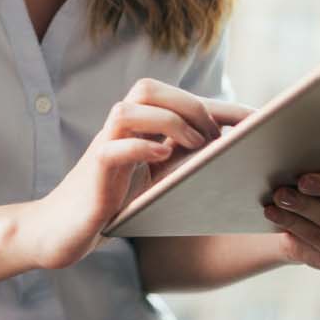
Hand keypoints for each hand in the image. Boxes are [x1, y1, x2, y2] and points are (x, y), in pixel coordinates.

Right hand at [17, 79, 252, 270]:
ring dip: (167, 122)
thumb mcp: (155, 182)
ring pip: (128, 109)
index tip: (258, 120)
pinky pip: (114, 148)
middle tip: (214, 139)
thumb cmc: (113, 206)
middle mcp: (119, 131)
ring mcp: (103, 148)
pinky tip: (163, 159)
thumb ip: (182, 164)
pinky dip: (142, 148)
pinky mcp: (93, 173)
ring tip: (193, 146)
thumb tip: (234, 159)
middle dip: (189, 106)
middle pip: (148, 88)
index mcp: (137, 129)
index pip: (178, 99)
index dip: (220, 106)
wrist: (61, 231)